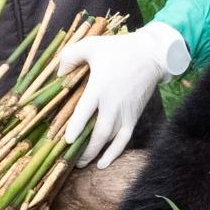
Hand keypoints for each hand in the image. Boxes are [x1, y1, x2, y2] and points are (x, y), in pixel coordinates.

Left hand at [60, 22, 189, 168]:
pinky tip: (103, 163)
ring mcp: (125, 113)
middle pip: (97, 134)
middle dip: (84, 149)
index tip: (66, 140)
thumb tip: (58, 73)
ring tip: (82, 163)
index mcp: (100, 88)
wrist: (151, 55)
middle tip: (70, 158)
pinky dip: (114, 154)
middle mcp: (112, 105)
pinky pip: (123, 140)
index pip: (84, 112)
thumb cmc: (118, 49)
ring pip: (109, 141)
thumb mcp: (91, 45)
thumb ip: (71, 56)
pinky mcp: (134, 117)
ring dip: (95, 154)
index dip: (75, 128)